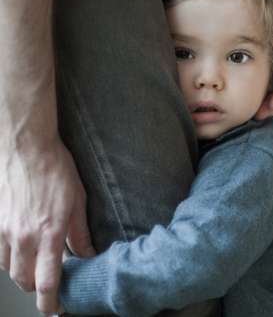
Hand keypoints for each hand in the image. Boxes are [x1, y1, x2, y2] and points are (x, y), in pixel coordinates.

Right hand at [0, 136, 94, 314]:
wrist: (26, 148)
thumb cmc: (55, 171)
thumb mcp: (77, 202)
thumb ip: (80, 234)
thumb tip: (87, 255)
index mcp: (49, 232)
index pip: (48, 281)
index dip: (51, 302)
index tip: (56, 309)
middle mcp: (23, 236)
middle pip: (24, 281)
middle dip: (37, 287)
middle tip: (50, 283)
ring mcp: (4, 230)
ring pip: (9, 269)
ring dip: (23, 272)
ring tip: (36, 263)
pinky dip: (9, 257)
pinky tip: (21, 248)